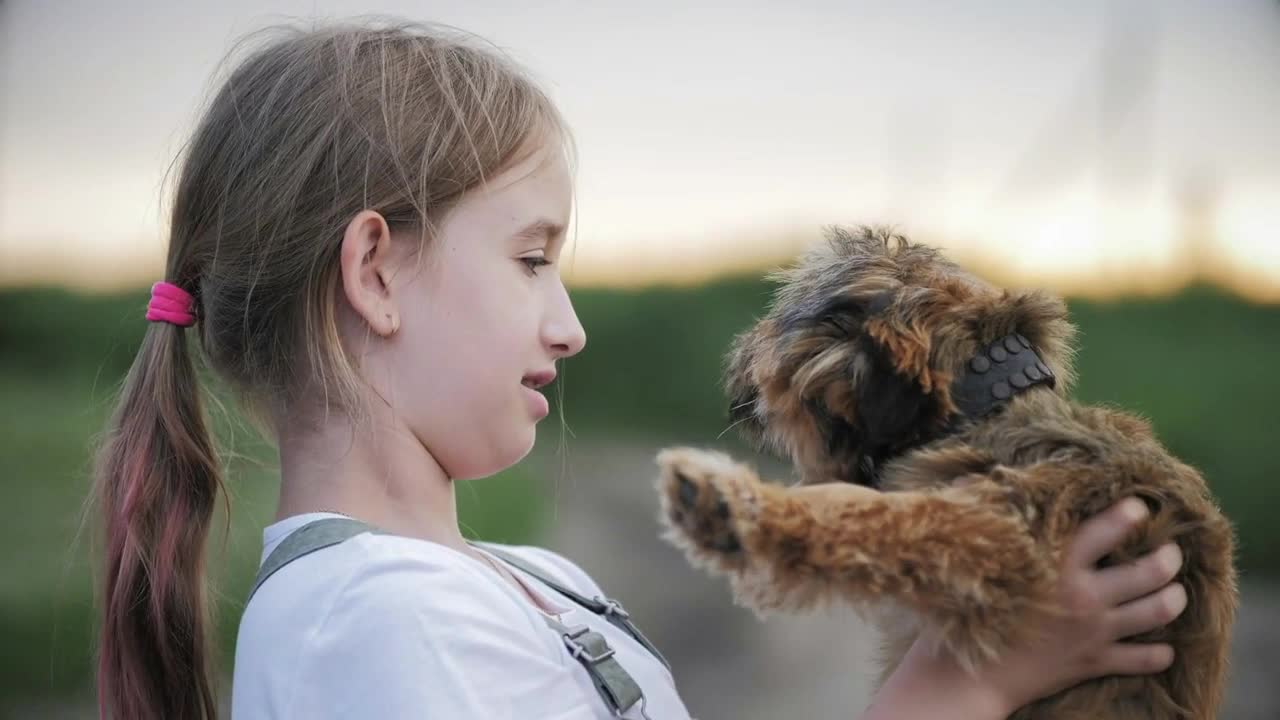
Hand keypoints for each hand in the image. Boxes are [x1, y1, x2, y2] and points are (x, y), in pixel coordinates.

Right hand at [980, 496, 1184, 711]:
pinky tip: (1163, 646)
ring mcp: (1095, 632)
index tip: (1140, 507)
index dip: (1129, 514)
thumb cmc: (968, 613)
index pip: (1106, 530)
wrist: (970, 677)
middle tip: (1171, 551)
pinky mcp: (1095, 662)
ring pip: (1158, 611)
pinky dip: (1160, 653)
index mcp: (1058, 566)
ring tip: (1175, 590)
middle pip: (1149, 571)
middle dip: (1169, 557)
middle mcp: (1085, 596)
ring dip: (1175, 598)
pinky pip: (1145, 659)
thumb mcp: (984, 563)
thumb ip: (992, 522)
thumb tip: (971, 480)